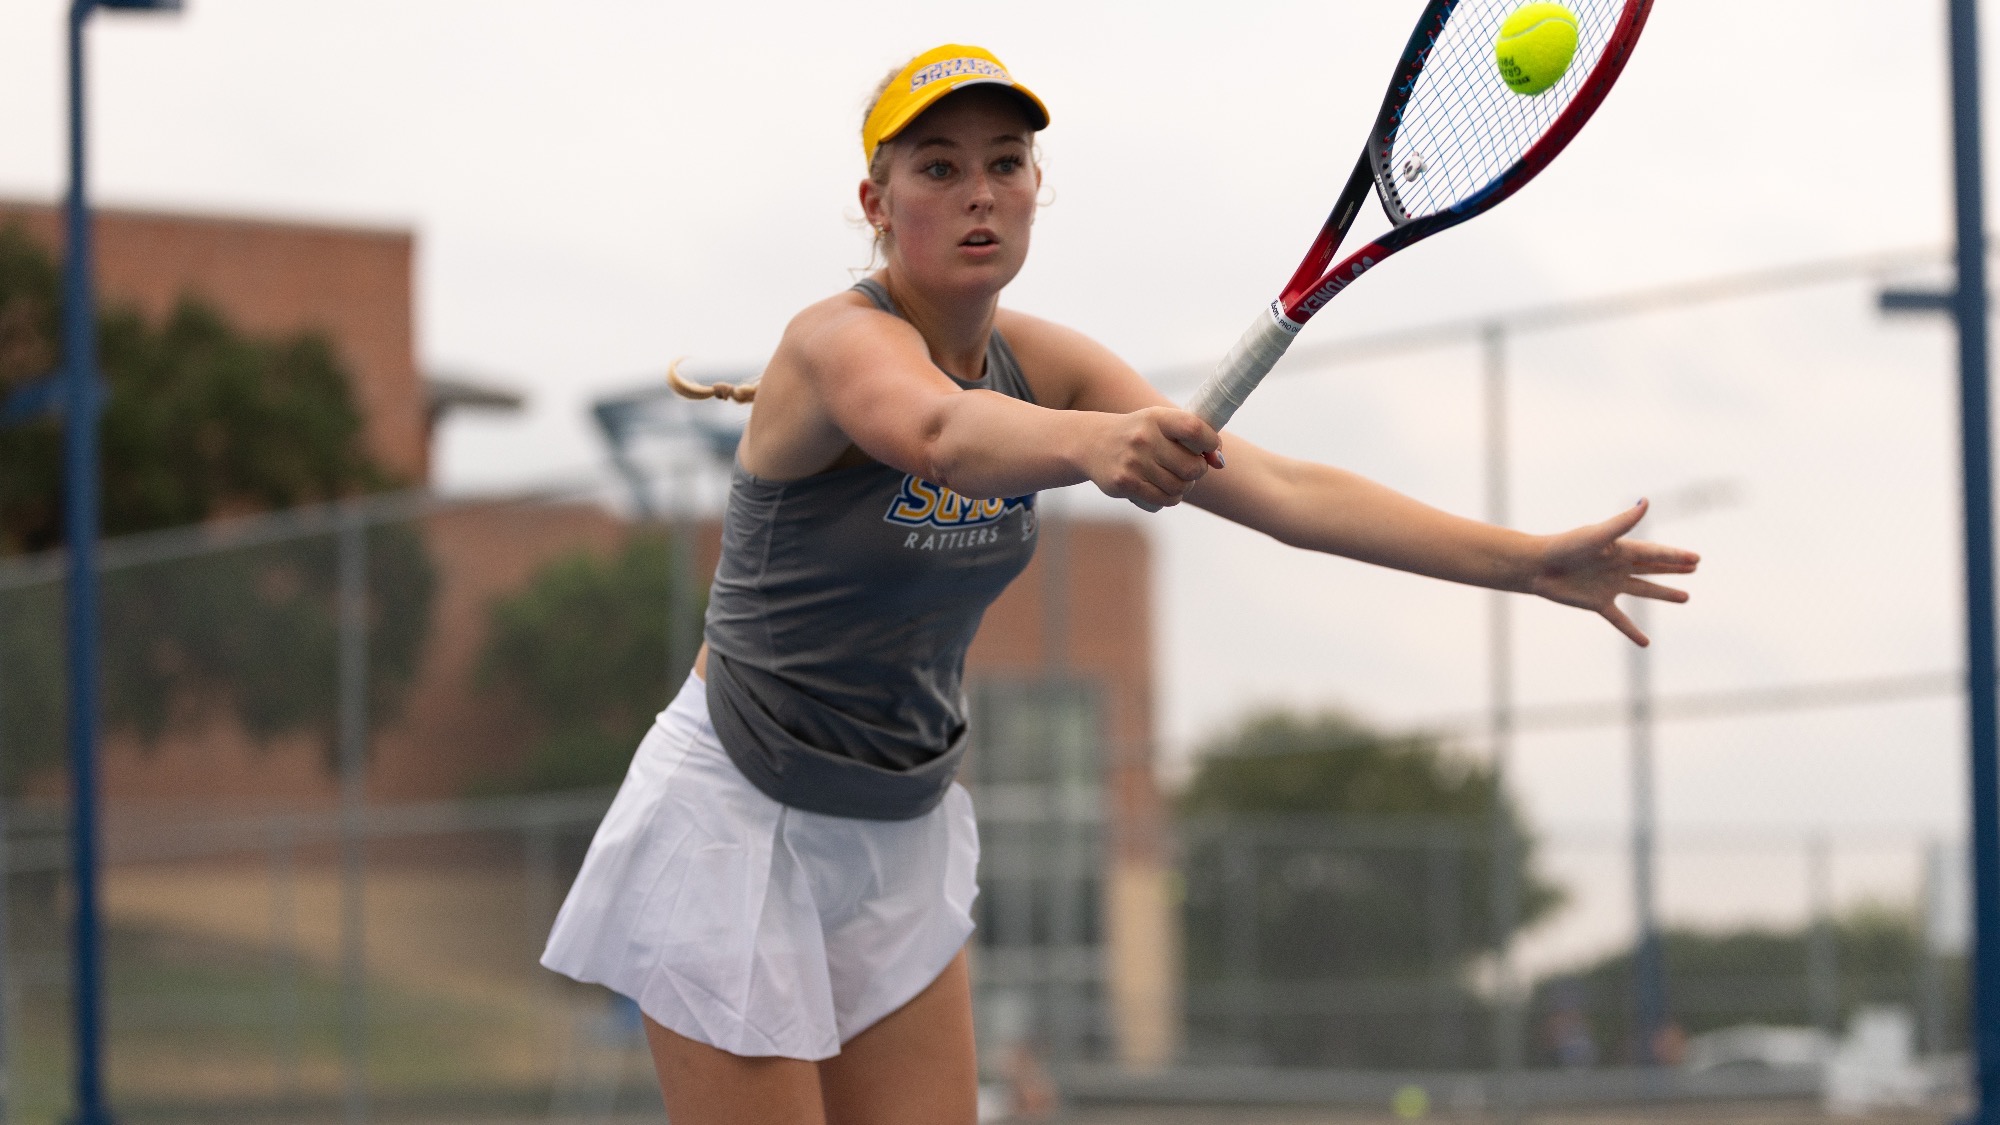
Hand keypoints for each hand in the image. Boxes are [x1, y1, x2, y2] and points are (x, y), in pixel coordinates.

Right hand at [1085, 407, 1221, 507]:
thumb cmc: (1139, 433)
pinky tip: (1160, 489)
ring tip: (1173, 478)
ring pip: (1180, 488)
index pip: (1195, 429)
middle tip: (1189, 468)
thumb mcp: (1161, 424)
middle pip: (1192, 467)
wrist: (1092, 443)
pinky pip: (1163, 501)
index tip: (1211, 449)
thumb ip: (1192, 437)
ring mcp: (1133, 462)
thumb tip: (1220, 462)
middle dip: (1197, 471)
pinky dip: (1168, 498)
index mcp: (1156, 418)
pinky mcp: (1125, 483)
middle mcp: (1144, 438)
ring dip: (1183, 487)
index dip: (1211, 443)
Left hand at [1527, 499, 1700, 645]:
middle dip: (1674, 568)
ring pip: (1643, 590)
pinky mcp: (1598, 603)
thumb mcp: (1598, 535)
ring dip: (1664, 594)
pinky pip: (1620, 619)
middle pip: (1653, 568)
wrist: (1537, 567)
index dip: (1676, 556)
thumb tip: (1645, 502)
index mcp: (1621, 549)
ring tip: (1685, 597)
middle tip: (1694, 567)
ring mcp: (1610, 585)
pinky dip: (1632, 631)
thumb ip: (1623, 522)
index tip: (1697, 558)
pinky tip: (1645, 642)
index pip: (1655, 554)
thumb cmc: (1566, 546)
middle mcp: (1618, 566)